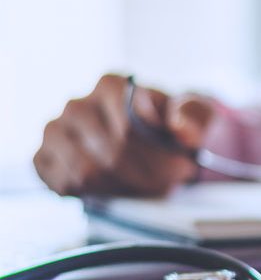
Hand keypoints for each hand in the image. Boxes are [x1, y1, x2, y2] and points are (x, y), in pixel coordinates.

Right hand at [34, 74, 215, 196]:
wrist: (154, 143)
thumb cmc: (175, 127)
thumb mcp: (199, 118)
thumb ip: (195, 118)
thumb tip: (178, 126)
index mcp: (112, 86)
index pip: (130, 126)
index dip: (160, 154)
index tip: (183, 166)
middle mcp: (77, 105)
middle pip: (110, 151)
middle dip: (147, 174)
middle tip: (171, 184)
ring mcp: (55, 131)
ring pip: (86, 171)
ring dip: (124, 187)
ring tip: (147, 186)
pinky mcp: (43, 158)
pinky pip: (64, 183)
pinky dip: (96, 194)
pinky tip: (118, 189)